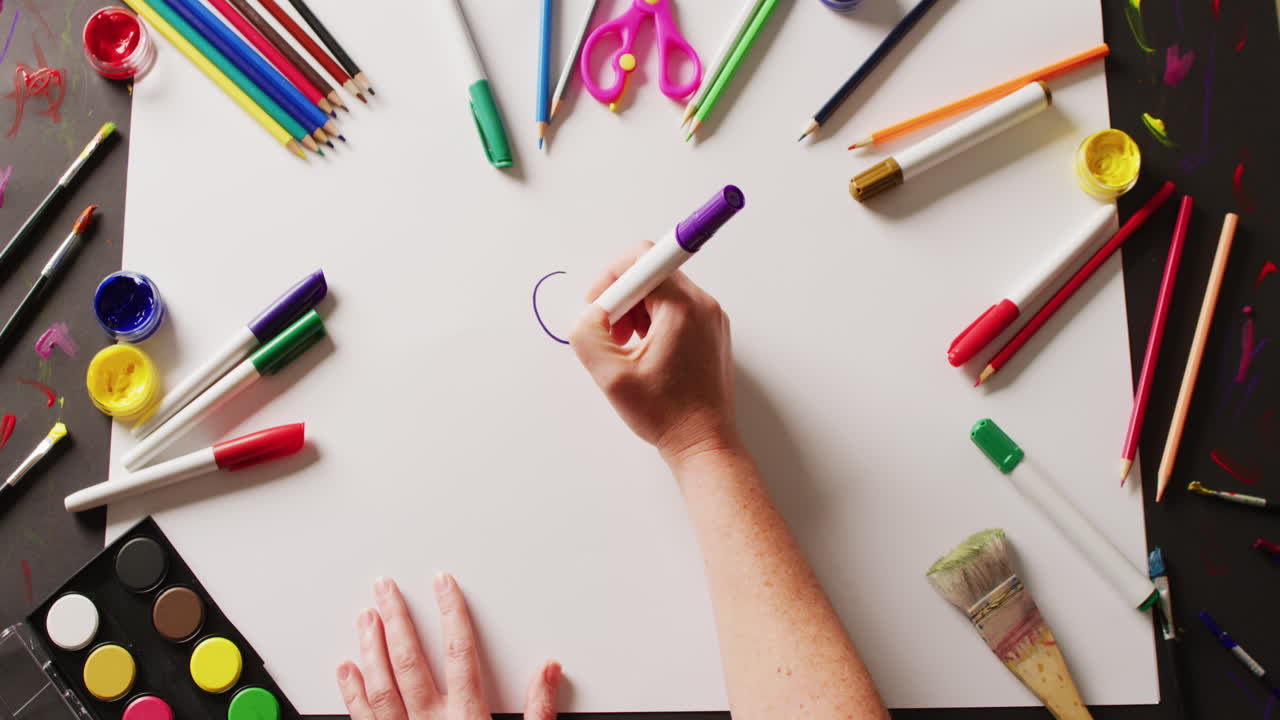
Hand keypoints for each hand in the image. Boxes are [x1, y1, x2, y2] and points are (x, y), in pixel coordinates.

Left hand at [336, 574, 559, 719]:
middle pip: (410, 660)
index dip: (451, 614)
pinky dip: (351, 691)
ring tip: (366, 618)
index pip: (460, 653)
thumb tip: (549, 672)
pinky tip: (346, 669)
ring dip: (370, 648)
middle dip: (396, 619)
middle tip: (385, 589)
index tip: (442, 586)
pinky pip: (362, 718)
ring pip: (380, 684)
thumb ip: (538, 713)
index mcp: (466, 719)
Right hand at [569, 242, 740, 467]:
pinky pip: (676, 310)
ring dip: (636, 312)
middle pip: (652, 273)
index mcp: (683, 308)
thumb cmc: (668, 415)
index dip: (611, 278)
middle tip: (611, 334)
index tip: (599, 308)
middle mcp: (703, 306)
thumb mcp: (612, 377)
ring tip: (627, 349)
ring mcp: (711, 318)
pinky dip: (654, 323)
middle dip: (622, 299)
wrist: (703, 443)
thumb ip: (588, 335)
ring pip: (663, 292)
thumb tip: (588, 314)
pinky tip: (644, 355)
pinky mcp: (710, 332)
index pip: (643, 258)